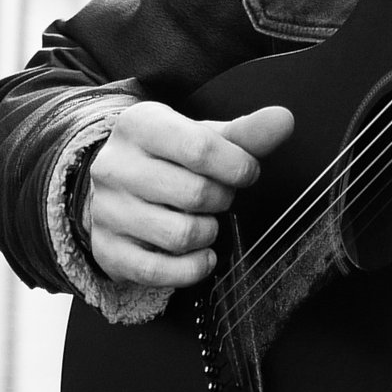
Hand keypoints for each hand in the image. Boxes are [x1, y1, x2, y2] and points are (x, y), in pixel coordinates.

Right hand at [85, 101, 294, 290]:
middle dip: (223, 200)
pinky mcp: (107, 249)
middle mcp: (116, 167)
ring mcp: (107, 211)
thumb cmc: (166, 157)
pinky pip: (157, 272)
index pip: (199, 148)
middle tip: (220, 196)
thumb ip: (244, 132)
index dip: (237, 166)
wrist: (113, 183)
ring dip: (209, 234)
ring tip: (206, 222)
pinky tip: (201, 255)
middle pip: (195, 194)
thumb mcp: (200, 136)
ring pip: (179, 235)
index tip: (245, 171)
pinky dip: (191, 269)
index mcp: (139, 126)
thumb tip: (284, 120)